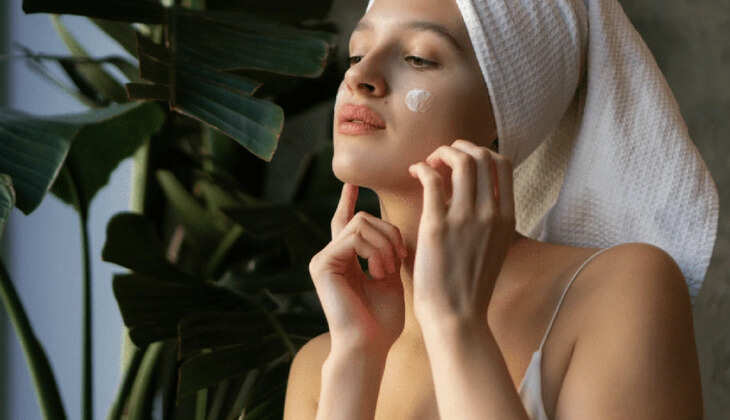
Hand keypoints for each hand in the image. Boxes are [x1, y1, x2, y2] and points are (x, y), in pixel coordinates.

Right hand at [308, 183, 407, 353]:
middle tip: (399, 260)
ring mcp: (323, 259)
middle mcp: (330, 256)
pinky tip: (380, 271)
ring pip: (361, 223)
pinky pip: (354, 236)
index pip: (347, 222)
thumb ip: (388, 252)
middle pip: (363, 218)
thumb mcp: (390, 279)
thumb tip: (392, 228)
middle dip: (389, 234)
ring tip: (390, 270)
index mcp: (345, 260)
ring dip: (385, 244)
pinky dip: (375, 250)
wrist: (369, 347)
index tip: (353, 183)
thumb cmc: (382, 321)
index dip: (348, 200)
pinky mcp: (322, 263)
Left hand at [408, 139, 515, 325]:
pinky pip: (432, 178)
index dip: (481, 152)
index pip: (503, 163)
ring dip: (441, 153)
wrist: (456, 317)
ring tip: (428, 164)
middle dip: (459, 147)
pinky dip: (422, 167)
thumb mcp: (491, 247)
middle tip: (441, 158)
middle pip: (482, 155)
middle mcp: (490, 213)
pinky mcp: (438, 225)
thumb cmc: (467, 285)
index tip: (461, 161)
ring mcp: (466, 218)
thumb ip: (486, 219)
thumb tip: (469, 192)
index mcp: (506, 217)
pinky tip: (414, 172)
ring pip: (459, 160)